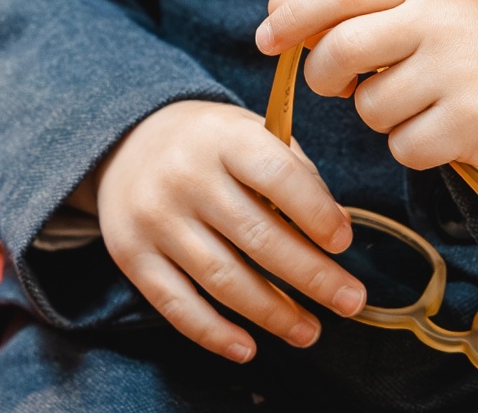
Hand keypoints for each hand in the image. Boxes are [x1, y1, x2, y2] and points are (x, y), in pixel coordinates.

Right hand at [94, 99, 365, 363]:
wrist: (128, 141)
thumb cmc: (208, 143)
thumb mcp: (248, 131)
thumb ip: (291, 169)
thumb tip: (333, 225)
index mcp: (224, 138)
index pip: (277, 175)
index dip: (315, 212)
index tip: (343, 243)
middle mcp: (187, 176)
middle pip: (257, 236)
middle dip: (310, 276)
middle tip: (349, 300)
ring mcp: (157, 218)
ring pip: (223, 278)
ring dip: (272, 313)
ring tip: (309, 330)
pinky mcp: (133, 255)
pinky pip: (177, 304)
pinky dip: (214, 333)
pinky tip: (247, 347)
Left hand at [255, 0, 477, 174]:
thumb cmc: (459, 44)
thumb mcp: (409, 10)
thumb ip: (343, 8)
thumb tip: (276, 6)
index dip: (297, 15)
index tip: (267, 40)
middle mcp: (439, 21)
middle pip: (342, 49)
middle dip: (324, 75)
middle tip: (339, 85)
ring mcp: (457, 72)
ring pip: (370, 107)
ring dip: (379, 115)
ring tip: (416, 100)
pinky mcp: (471, 123)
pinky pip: (403, 147)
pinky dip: (410, 146)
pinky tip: (439, 127)